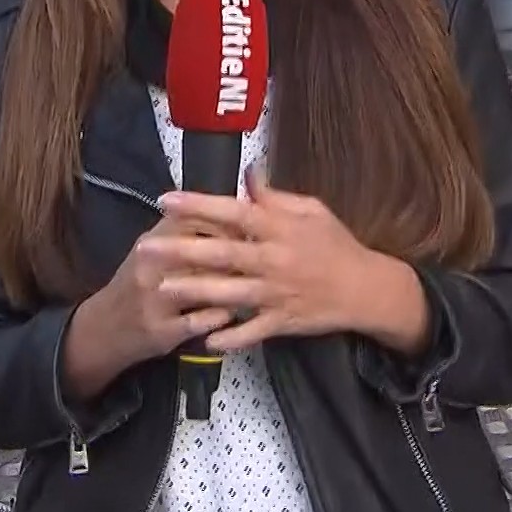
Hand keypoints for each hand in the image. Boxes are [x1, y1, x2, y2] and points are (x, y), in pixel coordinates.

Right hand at [78, 216, 236, 373]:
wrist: (103, 329)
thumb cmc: (136, 284)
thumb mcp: (151, 249)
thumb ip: (183, 229)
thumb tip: (224, 210)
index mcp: (151, 240)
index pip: (196, 219)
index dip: (228, 223)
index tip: (248, 228)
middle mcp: (150, 265)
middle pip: (204, 251)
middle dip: (236, 254)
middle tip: (257, 257)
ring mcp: (155, 299)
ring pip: (204, 286)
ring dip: (232, 285)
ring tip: (250, 285)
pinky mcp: (161, 330)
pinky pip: (200, 321)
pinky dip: (220, 316)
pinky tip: (232, 313)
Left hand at [146, 168, 428, 353]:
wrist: (366, 289)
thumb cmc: (336, 244)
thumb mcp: (312, 210)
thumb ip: (275, 196)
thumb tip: (248, 172)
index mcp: (280, 229)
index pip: (234, 212)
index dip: (199, 205)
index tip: (166, 199)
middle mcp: (274, 260)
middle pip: (223, 254)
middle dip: (182, 250)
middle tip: (146, 247)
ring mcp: (277, 293)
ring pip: (230, 294)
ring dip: (195, 292)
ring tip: (161, 288)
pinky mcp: (282, 321)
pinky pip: (251, 332)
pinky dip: (229, 337)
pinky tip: (203, 338)